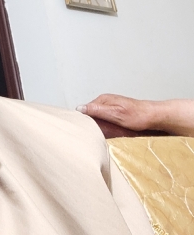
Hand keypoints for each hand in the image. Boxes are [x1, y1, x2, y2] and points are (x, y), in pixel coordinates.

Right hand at [77, 94, 193, 135]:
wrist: (155, 118)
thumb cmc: (138, 116)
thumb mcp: (115, 114)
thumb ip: (97, 110)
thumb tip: (80, 108)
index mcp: (103, 100)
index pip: (85, 110)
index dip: (84, 121)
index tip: (85, 130)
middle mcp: (105, 103)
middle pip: (91, 115)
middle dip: (92, 125)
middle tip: (96, 135)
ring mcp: (111, 108)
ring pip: (99, 119)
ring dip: (100, 127)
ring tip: (104, 134)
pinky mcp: (116, 115)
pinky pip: (106, 122)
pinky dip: (107, 128)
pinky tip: (111, 133)